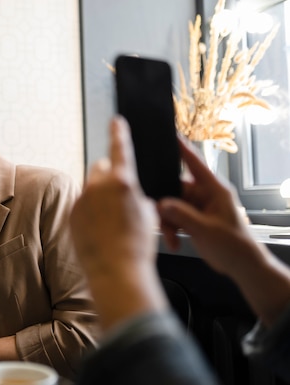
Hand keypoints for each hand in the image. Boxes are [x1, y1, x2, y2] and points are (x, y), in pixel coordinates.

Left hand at [70, 116, 157, 275]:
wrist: (116, 271)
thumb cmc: (138, 245)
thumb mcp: (150, 215)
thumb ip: (137, 197)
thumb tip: (130, 196)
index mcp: (122, 182)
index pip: (120, 149)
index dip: (119, 134)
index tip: (116, 121)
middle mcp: (98, 186)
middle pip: (101, 169)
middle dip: (109, 176)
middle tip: (119, 196)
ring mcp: (82, 200)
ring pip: (91, 189)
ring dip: (99, 197)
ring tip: (112, 222)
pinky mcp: (72, 215)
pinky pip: (82, 205)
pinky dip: (90, 212)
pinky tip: (101, 231)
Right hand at [157, 138, 255, 278]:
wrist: (243, 267)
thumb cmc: (235, 246)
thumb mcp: (206, 230)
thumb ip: (183, 216)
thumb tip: (162, 204)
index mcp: (214, 190)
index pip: (196, 164)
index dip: (182, 149)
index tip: (169, 136)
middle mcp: (204, 195)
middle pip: (175, 190)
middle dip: (165, 206)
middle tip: (160, 220)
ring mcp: (198, 207)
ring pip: (171, 206)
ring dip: (168, 222)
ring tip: (171, 238)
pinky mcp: (192, 219)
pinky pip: (173, 218)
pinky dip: (171, 230)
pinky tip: (174, 242)